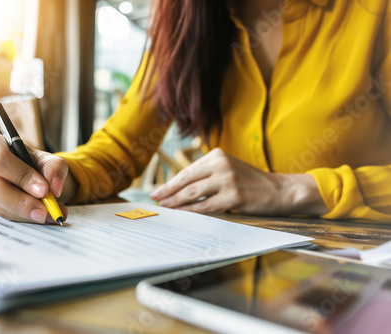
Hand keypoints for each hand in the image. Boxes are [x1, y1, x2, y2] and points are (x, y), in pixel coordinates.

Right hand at [0, 132, 68, 223]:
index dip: (21, 176)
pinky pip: (0, 214)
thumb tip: (54, 187)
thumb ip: (54, 168)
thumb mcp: (46, 159)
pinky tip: (37, 215)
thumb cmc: (30, 161)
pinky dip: (21, 218)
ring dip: (24, 213)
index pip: (0, 160)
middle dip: (21, 202)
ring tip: (48, 214)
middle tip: (44, 210)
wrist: (24, 170)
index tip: (43, 189)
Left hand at [150, 148, 328, 215]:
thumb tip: (178, 189)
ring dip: (175, 202)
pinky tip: (182, 214)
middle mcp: (220, 164)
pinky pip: (205, 206)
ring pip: (192, 193)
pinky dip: (191, 211)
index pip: (187, 171)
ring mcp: (227, 180)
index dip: (170, 183)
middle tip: (155, 199)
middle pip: (186, 180)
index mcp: (216, 155)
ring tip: (165, 207)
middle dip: (168, 192)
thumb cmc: (250, 182)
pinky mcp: (233, 196)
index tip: (158, 191)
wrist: (279, 190)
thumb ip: (206, 174)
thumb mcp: (227, 169)